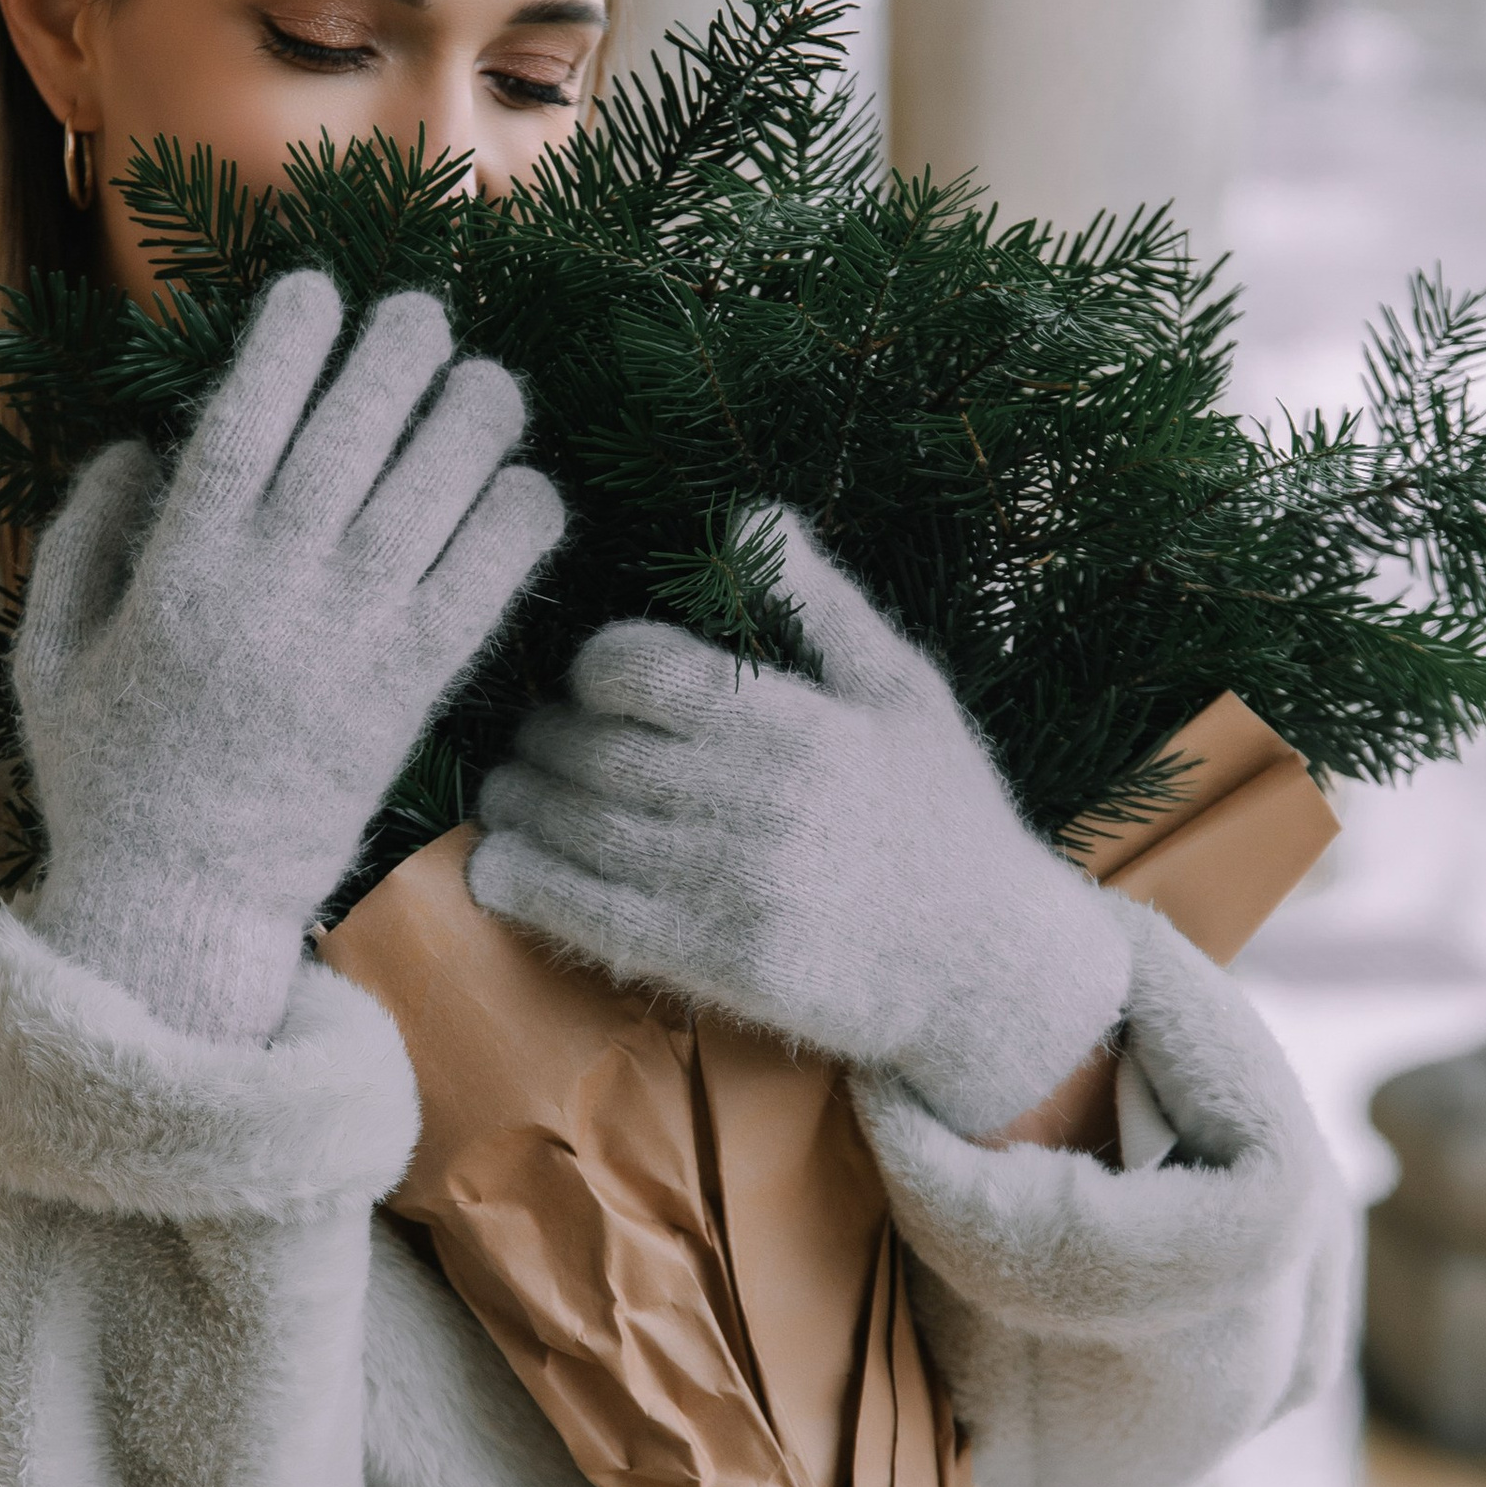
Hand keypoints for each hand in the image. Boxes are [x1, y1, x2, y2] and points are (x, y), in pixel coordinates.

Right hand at [13, 272, 561, 1038]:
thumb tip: (138, 444)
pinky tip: (528, 488)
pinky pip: (484, 589)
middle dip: (399, 350)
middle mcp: (271, 591)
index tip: (316, 287)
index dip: (290, 337)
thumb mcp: (50, 655)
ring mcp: (350, 643)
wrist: (181, 911)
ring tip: (491, 380)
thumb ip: (83, 540)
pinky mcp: (411, 698)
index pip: (246, 416)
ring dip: (474, 419)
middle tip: (425, 312)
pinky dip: (517, 527)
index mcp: (178, 570)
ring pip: (434, 493)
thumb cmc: (107, 780)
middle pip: (356, 431)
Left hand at [468, 513, 1130, 1138]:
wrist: (986, 968)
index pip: (634, 669)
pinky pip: (585, 913)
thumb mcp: (905, 689)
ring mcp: (728, 885)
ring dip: (518, 805)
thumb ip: (822, 604)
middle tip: (529, 737)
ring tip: (508, 793)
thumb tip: (753, 518)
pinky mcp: (713, 961)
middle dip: (543, 736)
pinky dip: (523, 883)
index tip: (596, 684)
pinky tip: (499, 865)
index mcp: (793, 721)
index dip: (595, 668)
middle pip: (589, 748)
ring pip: (573, 827)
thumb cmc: (946, 814)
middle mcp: (753, 799)